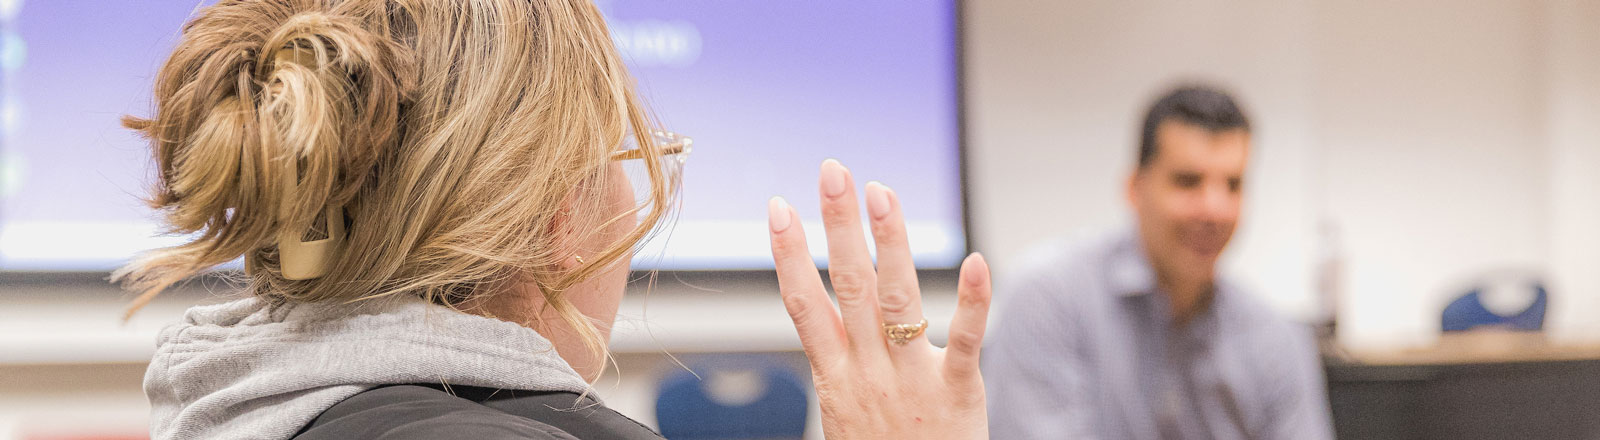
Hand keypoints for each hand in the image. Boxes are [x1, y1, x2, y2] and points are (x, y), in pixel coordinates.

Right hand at [767, 159, 991, 438]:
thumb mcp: (842, 418)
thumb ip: (838, 366)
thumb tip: (823, 323)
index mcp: (836, 378)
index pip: (803, 304)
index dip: (789, 253)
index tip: (777, 207)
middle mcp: (867, 373)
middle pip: (848, 287)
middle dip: (837, 225)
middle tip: (832, 171)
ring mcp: (911, 381)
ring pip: (896, 300)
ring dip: (889, 241)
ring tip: (881, 191)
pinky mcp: (957, 394)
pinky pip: (963, 341)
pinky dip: (971, 301)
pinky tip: (976, 260)